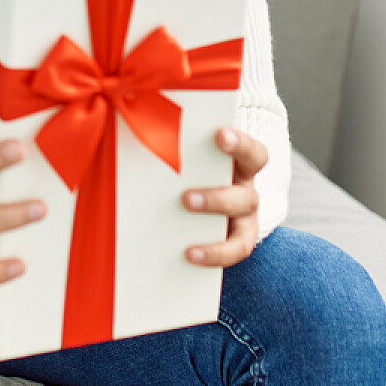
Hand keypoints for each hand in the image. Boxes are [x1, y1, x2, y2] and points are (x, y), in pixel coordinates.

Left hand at [182, 126, 267, 267]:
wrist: (194, 202)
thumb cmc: (188, 171)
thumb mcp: (187, 157)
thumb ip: (173, 147)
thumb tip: (133, 131)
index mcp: (240, 165)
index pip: (252, 153)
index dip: (240, 144)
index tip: (219, 135)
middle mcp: (246, 192)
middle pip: (247, 196)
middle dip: (216, 198)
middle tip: (185, 198)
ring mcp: (245, 219)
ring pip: (244, 229)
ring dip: (214, 231)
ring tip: (186, 237)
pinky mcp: (238, 241)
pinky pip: (234, 251)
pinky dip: (215, 255)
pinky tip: (190, 255)